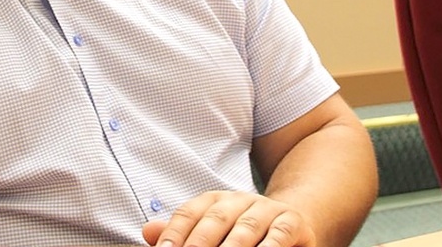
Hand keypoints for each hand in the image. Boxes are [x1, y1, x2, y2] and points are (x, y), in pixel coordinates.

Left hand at [141, 191, 316, 246]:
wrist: (294, 222)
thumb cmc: (243, 234)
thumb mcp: (214, 232)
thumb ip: (183, 233)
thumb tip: (148, 232)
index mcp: (215, 201)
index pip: (189, 213)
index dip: (175, 233)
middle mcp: (239, 200)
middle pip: (215, 219)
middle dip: (199, 243)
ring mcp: (267, 209)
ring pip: (246, 228)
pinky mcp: (292, 222)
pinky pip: (279, 234)